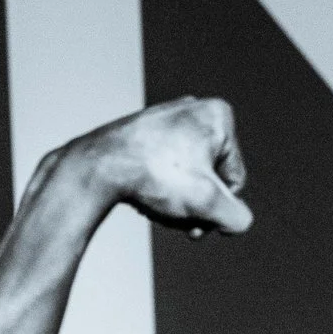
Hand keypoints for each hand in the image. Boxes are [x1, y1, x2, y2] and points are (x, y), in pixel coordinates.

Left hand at [70, 97, 252, 236]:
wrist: (95, 165)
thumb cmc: (154, 176)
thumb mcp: (209, 204)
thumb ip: (238, 217)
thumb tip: (236, 221)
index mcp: (218, 116)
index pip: (233, 179)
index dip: (217, 208)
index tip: (197, 223)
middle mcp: (194, 109)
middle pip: (209, 176)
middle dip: (195, 204)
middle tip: (178, 224)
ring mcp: (167, 117)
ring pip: (185, 174)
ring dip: (177, 199)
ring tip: (155, 206)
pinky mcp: (144, 129)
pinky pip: (165, 165)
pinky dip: (159, 185)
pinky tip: (142, 194)